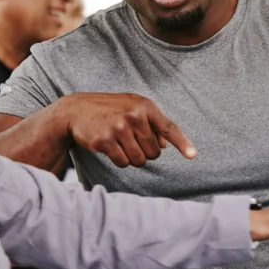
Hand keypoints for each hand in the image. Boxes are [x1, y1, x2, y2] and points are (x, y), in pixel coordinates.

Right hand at [60, 92, 196, 166]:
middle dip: (145, 153)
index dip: (182, 143)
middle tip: (131, 142)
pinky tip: (110, 148)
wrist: (76, 110)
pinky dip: (119, 161)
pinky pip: (122, 163)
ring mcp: (119, 127)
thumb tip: (165, 145)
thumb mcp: (131, 107)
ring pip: (139, 160)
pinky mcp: (105, 140)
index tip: (193, 156)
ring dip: (132, 158)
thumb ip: (151, 123)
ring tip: (120, 144)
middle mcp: (134, 115)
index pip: (168, 127)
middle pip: (154, 152)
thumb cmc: (108, 109)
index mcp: (144, 105)